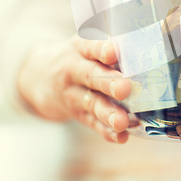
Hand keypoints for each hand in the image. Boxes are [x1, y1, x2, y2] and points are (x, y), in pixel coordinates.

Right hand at [17, 35, 131, 143]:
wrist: (37, 76)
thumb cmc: (77, 56)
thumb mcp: (85, 44)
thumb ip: (109, 45)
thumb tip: (143, 47)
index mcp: (80, 48)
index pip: (90, 46)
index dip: (102, 49)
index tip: (114, 52)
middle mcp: (73, 71)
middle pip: (90, 76)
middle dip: (107, 83)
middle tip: (124, 88)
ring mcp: (74, 94)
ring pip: (91, 103)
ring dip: (108, 113)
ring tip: (122, 121)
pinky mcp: (77, 113)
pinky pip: (92, 123)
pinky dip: (106, 131)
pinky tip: (121, 136)